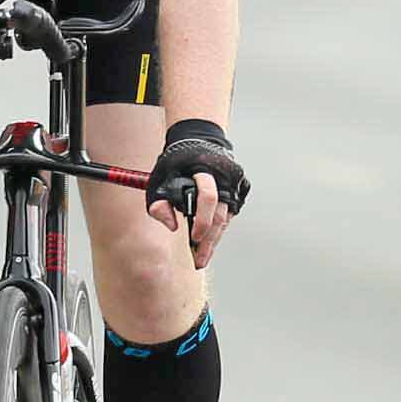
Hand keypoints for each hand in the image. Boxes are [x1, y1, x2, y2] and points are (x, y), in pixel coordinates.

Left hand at [146, 120, 249, 268]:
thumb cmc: (176, 163)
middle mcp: (225, 176)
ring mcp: (236, 183)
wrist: (198, 141)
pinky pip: (231, 213)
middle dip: (209, 242)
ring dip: (214, 238)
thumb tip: (172, 226)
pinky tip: (210, 239)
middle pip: (220, 216)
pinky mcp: (241, 188)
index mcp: (204, 170)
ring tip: (203, 256)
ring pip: (227, 218)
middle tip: (199, 261)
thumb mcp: (160, 179)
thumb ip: (159, 204)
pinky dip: (220, 226)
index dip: (202, 220)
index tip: (193, 238)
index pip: (208, 198)